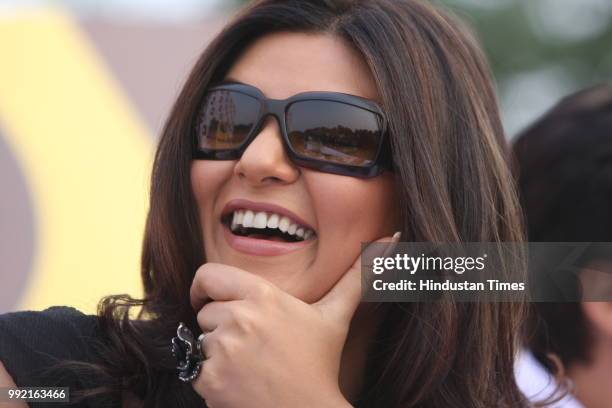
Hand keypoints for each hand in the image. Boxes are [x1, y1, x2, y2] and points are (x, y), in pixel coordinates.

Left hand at [189, 233, 399, 407]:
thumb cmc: (320, 363)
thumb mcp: (335, 316)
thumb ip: (358, 276)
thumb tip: (393, 237)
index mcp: (263, 296)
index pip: (208, 275)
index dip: (205, 287)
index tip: (210, 299)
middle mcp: (239, 318)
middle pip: (205, 312)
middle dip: (220, 325)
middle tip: (250, 343)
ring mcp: (222, 350)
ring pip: (201, 341)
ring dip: (217, 352)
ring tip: (249, 365)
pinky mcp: (209, 380)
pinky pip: (194, 369)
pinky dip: (211, 379)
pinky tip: (240, 384)